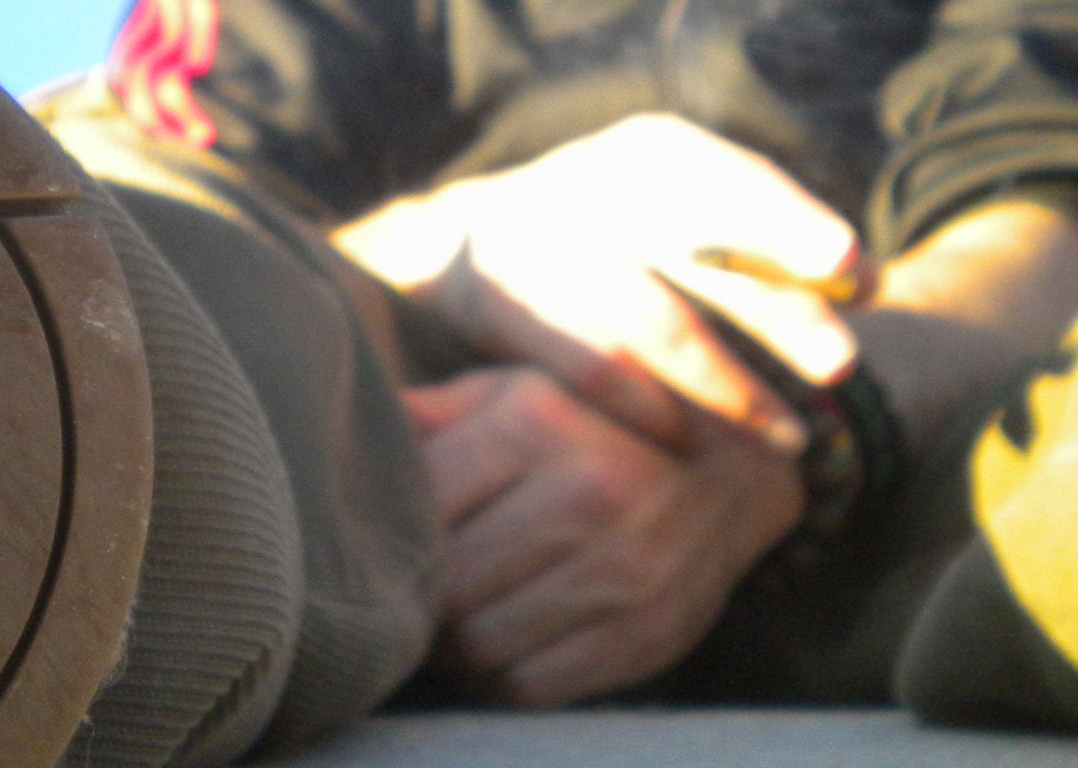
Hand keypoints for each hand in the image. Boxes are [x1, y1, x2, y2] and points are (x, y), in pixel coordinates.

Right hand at [344, 114, 862, 448]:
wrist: (452, 248)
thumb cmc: (607, 235)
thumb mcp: (672, 208)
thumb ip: (758, 238)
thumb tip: (864, 282)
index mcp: (649, 148)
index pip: (733, 178)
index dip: (797, 225)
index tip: (860, 275)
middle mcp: (593, 180)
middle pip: (700, 243)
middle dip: (776, 306)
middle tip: (844, 364)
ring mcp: (541, 239)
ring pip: (651, 314)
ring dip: (726, 380)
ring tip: (791, 435)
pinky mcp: (499, 303)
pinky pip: (589, 366)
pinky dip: (650, 408)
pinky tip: (698, 447)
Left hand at [405, 367, 802, 705]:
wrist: (731, 471)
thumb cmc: (591, 425)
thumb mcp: (514, 391)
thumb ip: (431, 413)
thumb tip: (345, 435)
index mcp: (540, 420)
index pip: (419, 508)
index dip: (392, 536)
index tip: (393, 542)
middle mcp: (589, 489)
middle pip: (447, 586)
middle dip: (424, 597)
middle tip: (422, 591)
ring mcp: (626, 567)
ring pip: (482, 645)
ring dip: (459, 642)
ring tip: (462, 615)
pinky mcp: (648, 633)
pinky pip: (532, 687)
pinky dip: (505, 676)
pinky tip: (508, 641)